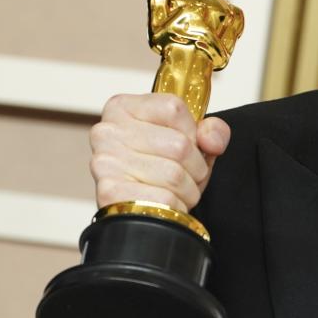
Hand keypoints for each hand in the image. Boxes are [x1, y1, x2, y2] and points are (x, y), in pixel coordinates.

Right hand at [90, 93, 230, 212]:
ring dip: (189, 190)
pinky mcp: (109, 193)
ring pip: (174, 175)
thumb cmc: (162, 169)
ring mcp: (105, 162)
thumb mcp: (192, 141)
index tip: (188, 142)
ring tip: (177, 190)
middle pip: (179, 145)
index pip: (174, 108)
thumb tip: (211, 141)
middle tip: (187, 174)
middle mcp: (107, 132)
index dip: (193, 131)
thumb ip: (212, 131)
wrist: (139, 210)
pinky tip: (165, 204)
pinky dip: (176, 206)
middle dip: (196, 167)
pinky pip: (164, 200)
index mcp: (123, 108)